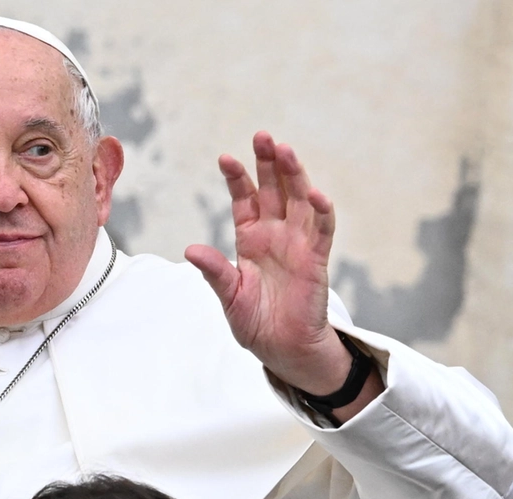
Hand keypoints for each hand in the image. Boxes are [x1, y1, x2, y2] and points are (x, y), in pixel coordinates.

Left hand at [185, 131, 350, 395]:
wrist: (281, 349)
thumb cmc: (255, 321)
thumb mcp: (228, 296)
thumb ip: (215, 272)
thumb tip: (190, 250)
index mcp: (250, 238)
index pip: (244, 199)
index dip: (237, 178)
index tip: (225, 158)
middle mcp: (275, 234)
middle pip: (273, 190)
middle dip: (268, 163)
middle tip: (262, 136)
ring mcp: (298, 244)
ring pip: (299, 201)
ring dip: (294, 176)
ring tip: (285, 151)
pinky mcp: (316, 260)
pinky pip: (322, 231)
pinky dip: (321, 212)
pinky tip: (315, 194)